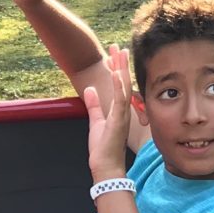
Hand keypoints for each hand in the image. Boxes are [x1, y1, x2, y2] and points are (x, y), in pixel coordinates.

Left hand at [84, 44, 134, 179]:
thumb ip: (94, 105)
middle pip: (123, 82)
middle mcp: (123, 110)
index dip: (117, 68)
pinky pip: (120, 100)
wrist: (106, 166)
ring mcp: (123, 114)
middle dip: (120, 63)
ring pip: (124, 87)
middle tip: (117, 46)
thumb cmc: (103, 148)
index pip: (119, 85)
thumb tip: (89, 89)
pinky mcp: (119, 120)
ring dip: (121, 69)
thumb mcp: (96, 122)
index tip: (114, 54)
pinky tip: (116, 73)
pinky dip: (118, 86)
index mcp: (118, 110)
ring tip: (119, 53)